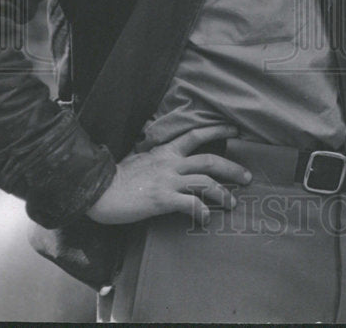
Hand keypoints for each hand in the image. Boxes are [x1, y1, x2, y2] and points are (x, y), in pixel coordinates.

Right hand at [86, 125, 251, 225]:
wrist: (98, 190)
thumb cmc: (116, 177)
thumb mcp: (139, 158)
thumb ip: (156, 157)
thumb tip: (165, 157)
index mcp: (165, 151)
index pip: (196, 135)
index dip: (217, 130)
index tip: (235, 130)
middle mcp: (170, 163)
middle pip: (209, 161)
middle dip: (232, 168)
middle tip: (247, 176)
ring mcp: (167, 181)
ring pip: (205, 183)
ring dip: (223, 193)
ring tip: (233, 202)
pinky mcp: (162, 200)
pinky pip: (190, 204)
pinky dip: (202, 210)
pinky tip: (207, 217)